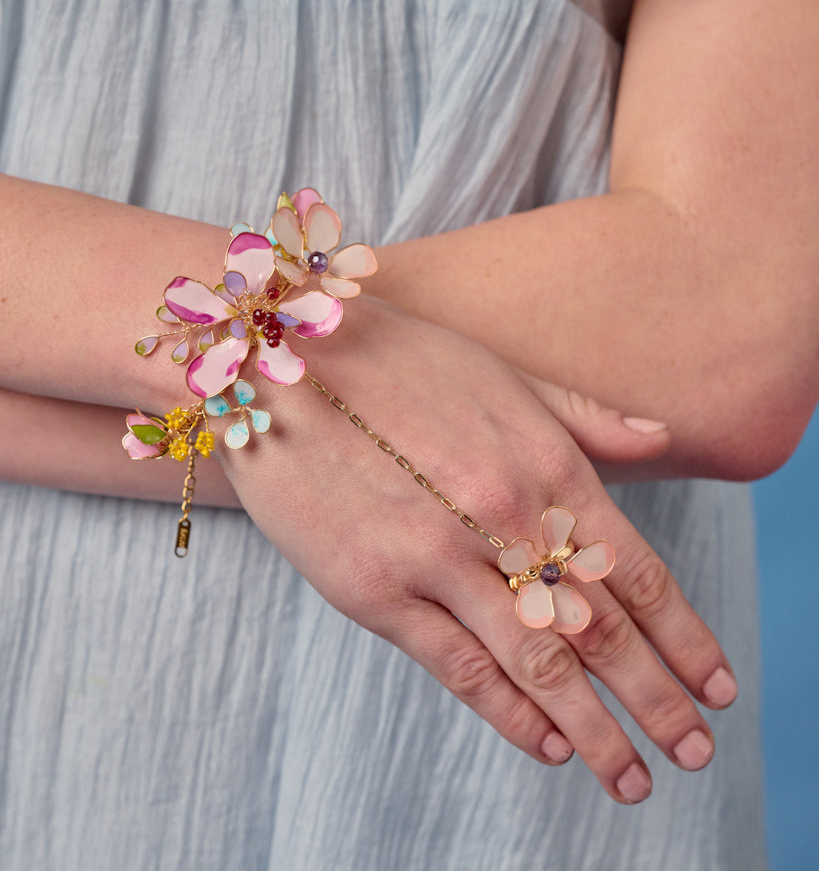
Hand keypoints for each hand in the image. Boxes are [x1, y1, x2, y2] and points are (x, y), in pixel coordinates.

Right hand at [217, 297, 735, 802]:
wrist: (278, 365)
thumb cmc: (399, 362)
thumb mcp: (503, 375)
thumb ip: (586, 416)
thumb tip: (663, 436)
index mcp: (543, 462)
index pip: (633, 571)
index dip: (684, 634)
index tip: (716, 681)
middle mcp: (502, 515)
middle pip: (599, 632)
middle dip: (657, 700)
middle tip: (694, 753)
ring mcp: (437, 557)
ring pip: (536, 665)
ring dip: (596, 731)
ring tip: (632, 780)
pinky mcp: (374, 589)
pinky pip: (458, 667)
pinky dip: (510, 714)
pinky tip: (549, 744)